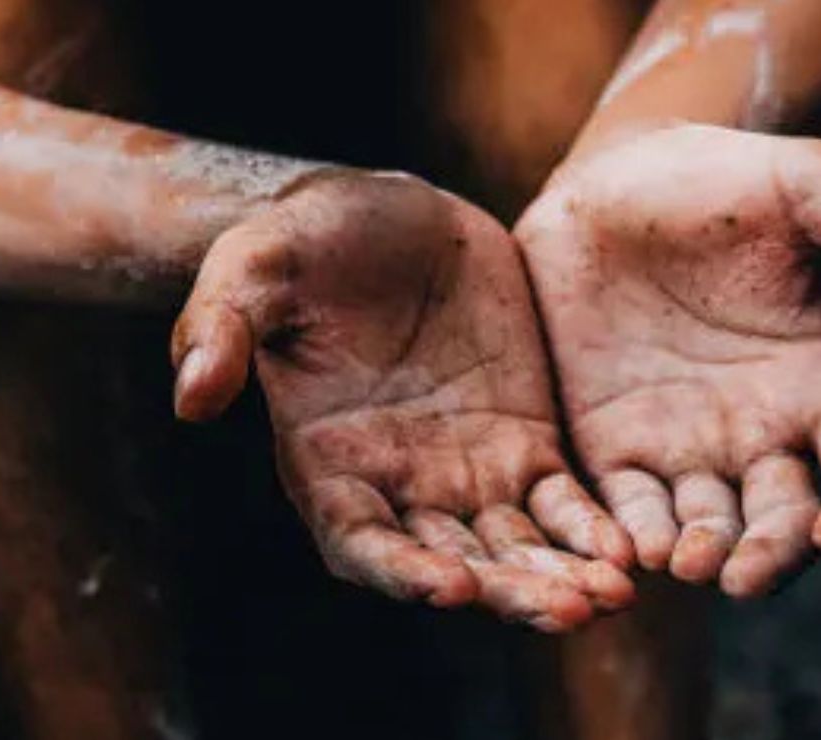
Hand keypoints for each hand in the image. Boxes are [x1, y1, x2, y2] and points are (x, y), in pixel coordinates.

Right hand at [171, 170, 633, 630]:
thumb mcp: (254, 265)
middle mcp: (401, 487)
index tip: (450, 586)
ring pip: (518, 547)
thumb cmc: (304, 240)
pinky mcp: (526, 441)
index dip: (402, 572)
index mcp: (328, 464)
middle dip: (509, 591)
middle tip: (567, 607)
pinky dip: (594, 529)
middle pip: (456, 564)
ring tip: (613, 594)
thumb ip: (219, 327)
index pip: (362, 545)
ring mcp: (468, 471)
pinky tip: (631, 549)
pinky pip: (564, 502)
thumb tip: (189, 397)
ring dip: (562, 576)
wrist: (386, 211)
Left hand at [517, 124, 820, 597]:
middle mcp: (764, 435)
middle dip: (775, 559)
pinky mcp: (611, 448)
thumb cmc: (727, 180)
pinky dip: (626, 542)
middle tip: (743, 574)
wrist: (616, 177)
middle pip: (789, 528)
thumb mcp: (811, 181)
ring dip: (702, 560)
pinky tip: (620, 547)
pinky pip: (624, 514)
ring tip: (684, 561)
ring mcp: (687, 449)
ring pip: (708, 537)